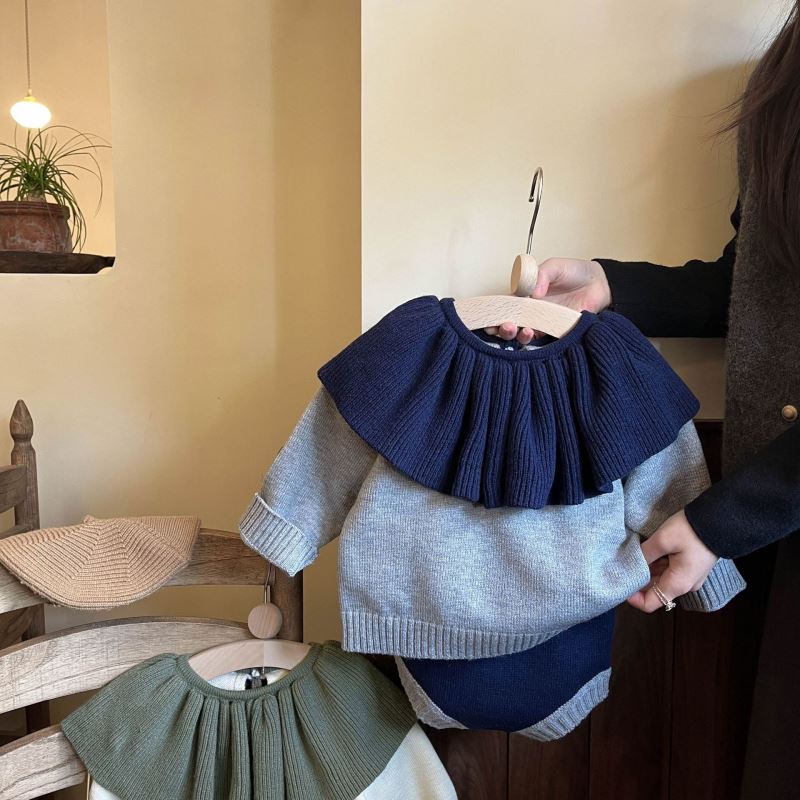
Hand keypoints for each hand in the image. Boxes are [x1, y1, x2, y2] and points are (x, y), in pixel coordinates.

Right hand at [486, 258, 611, 343]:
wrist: (601, 283)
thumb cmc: (575, 272)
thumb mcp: (554, 266)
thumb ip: (541, 274)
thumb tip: (533, 292)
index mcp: (526, 295)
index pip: (505, 306)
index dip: (494, 313)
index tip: (487, 318)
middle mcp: (533, 311)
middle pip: (511, 323)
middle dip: (501, 327)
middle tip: (499, 327)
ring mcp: (544, 322)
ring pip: (523, 334)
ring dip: (516, 334)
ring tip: (517, 329)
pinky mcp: (558, 330)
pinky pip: (543, 338)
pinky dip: (534, 338)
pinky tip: (530, 333)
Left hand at [627, 511, 719, 612]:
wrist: (720, 520)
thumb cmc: (691, 531)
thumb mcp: (663, 540)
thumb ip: (644, 554)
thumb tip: (629, 564)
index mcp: (677, 584)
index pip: (651, 603)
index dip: (632, 598)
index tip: (619, 582)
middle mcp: (684, 585)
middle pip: (654, 591)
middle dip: (637, 580)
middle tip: (621, 564)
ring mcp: (688, 576)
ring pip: (660, 579)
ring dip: (646, 570)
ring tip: (631, 555)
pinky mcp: (690, 566)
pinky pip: (668, 570)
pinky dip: (656, 563)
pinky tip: (647, 550)